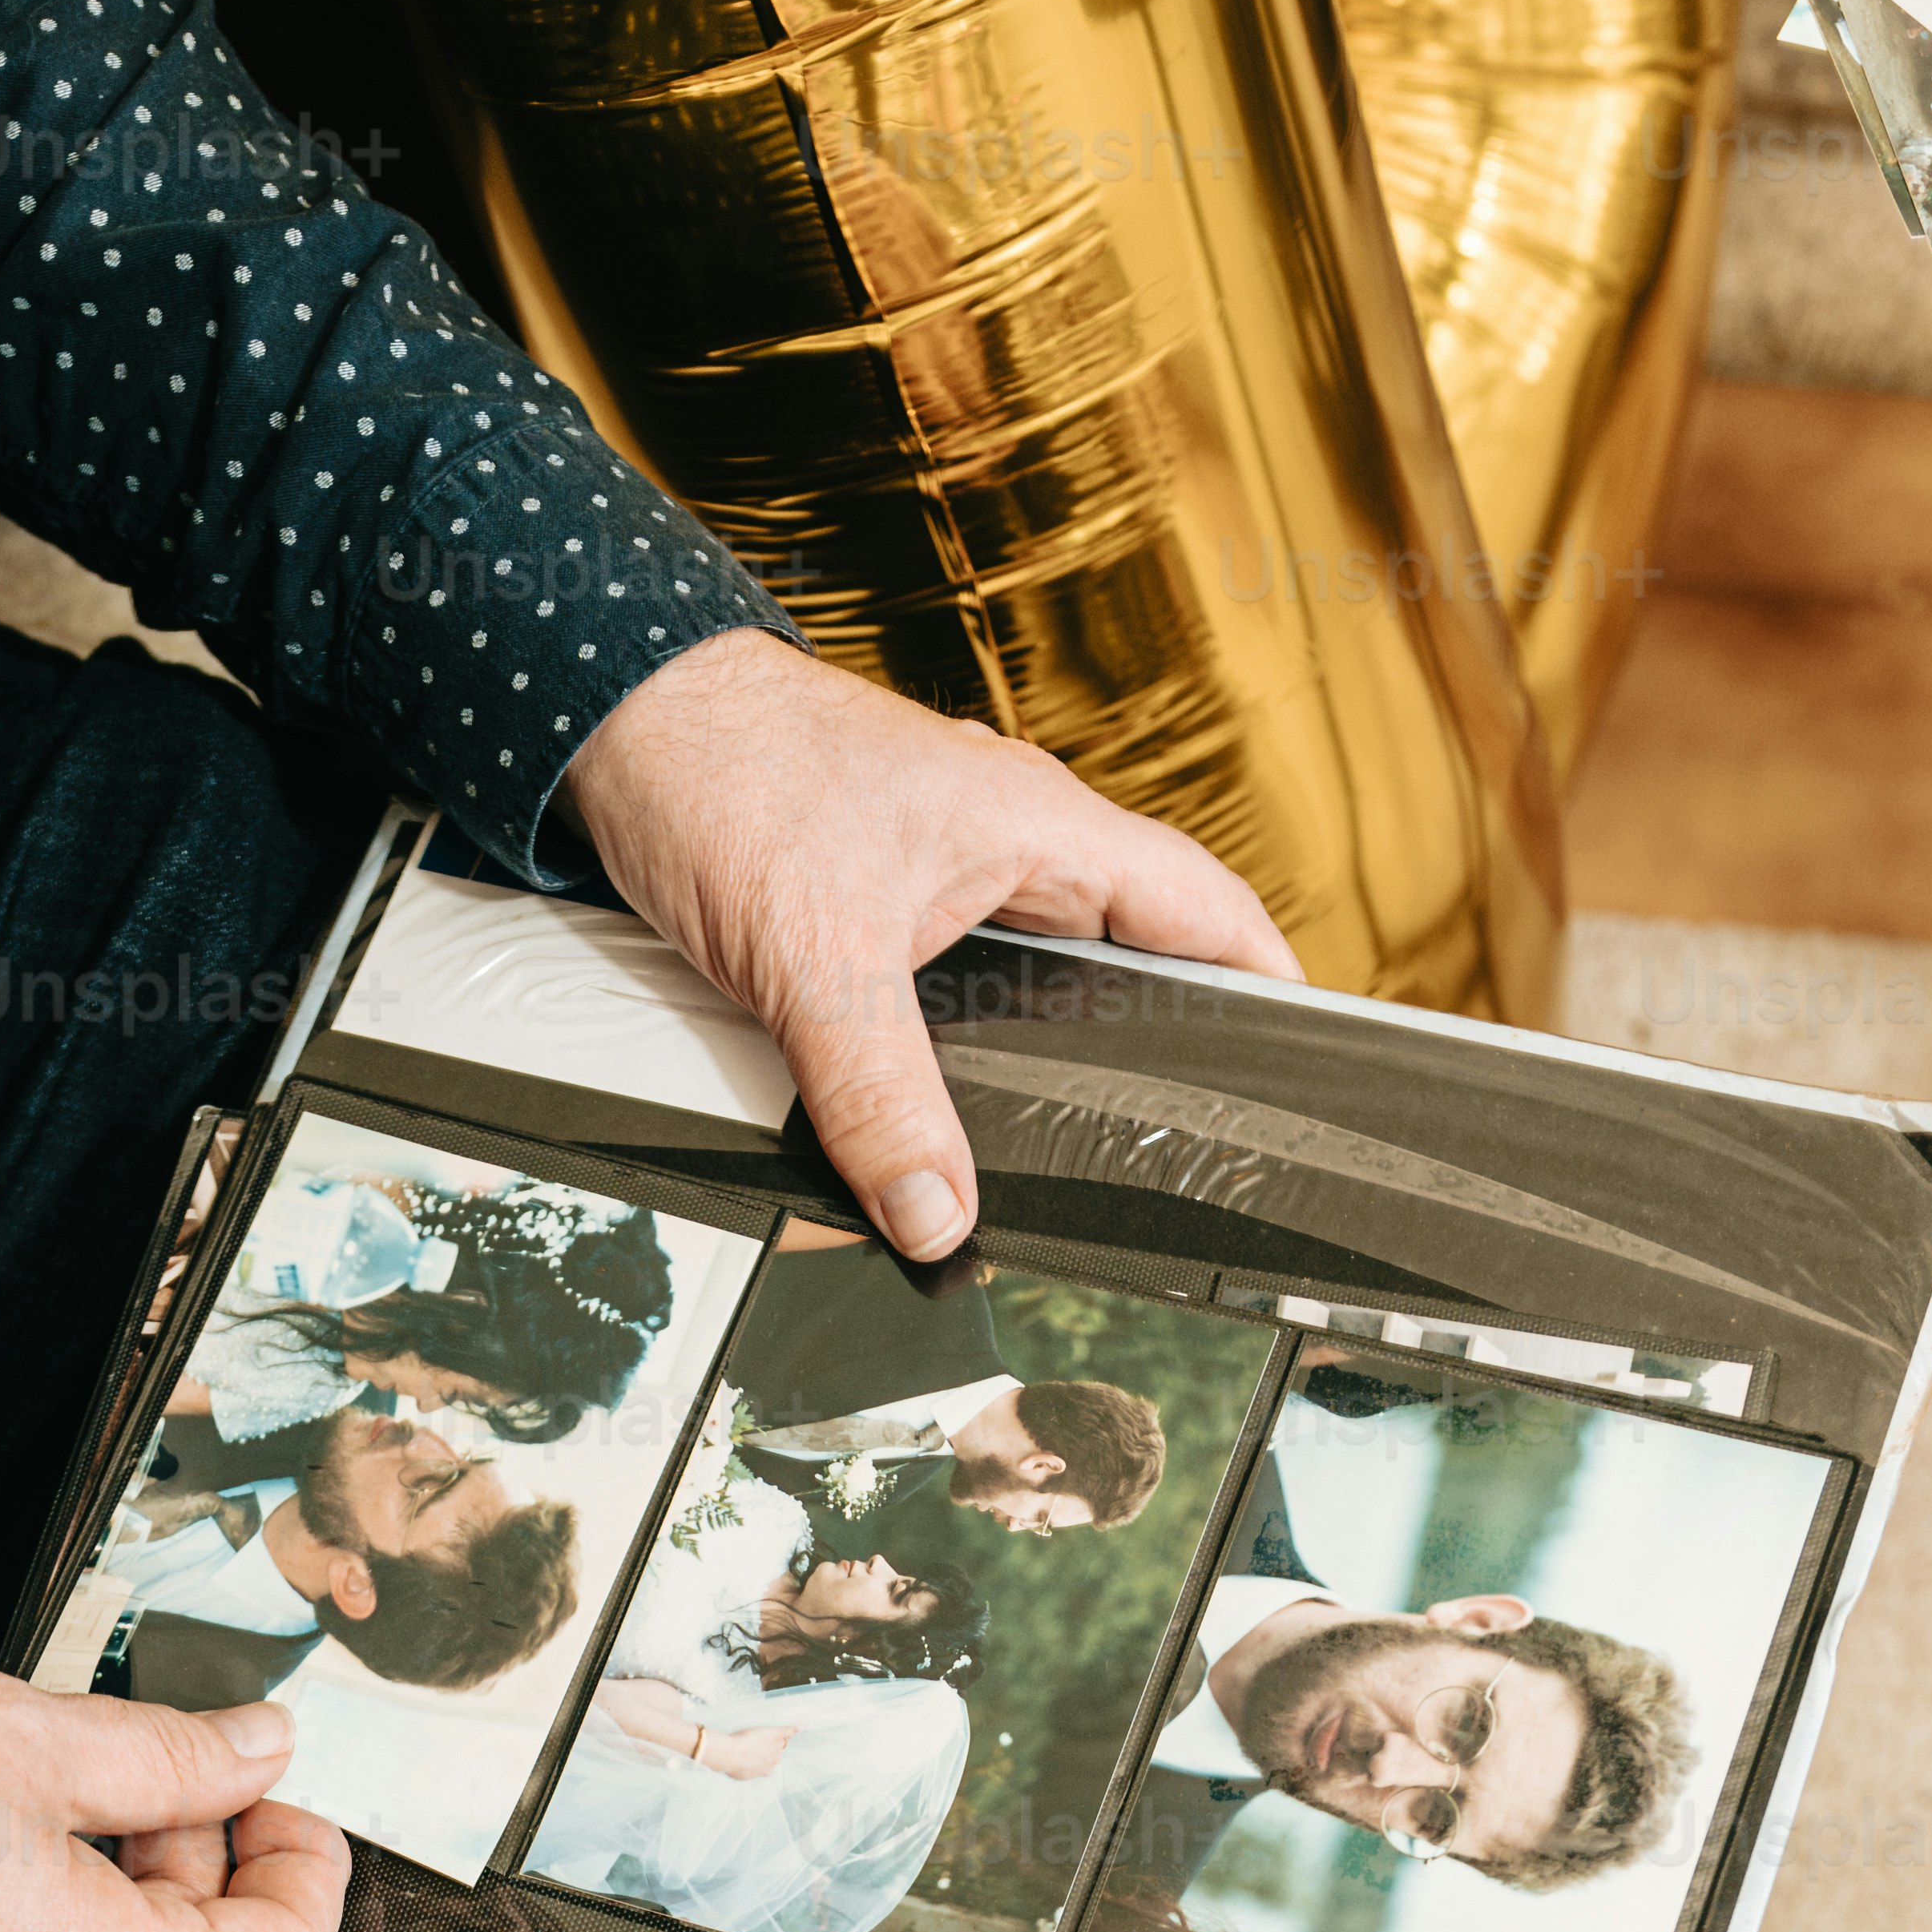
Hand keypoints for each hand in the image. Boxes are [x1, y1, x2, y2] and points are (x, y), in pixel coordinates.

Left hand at [560, 628, 1300, 1261]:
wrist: (616, 721)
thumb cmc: (726, 776)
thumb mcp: (815, 960)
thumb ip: (880, 1098)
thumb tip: (934, 1211)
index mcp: (1042, 830)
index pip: (1204, 911)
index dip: (1269, 985)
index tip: (1315, 1061)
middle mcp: (1009, 846)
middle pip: (1132, 957)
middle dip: (1166, 1043)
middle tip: (1197, 1133)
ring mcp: (947, 871)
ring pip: (1039, 978)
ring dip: (1056, 1046)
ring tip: (1086, 1136)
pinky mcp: (881, 899)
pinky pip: (957, 988)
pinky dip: (968, 1045)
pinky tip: (950, 1104)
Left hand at [706, 1723, 788, 1783]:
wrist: (731, 1754)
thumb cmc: (733, 1765)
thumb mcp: (741, 1774)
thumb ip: (749, 1771)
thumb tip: (749, 1768)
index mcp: (768, 1770)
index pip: (770, 1762)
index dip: (761, 1758)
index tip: (751, 1755)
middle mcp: (775, 1759)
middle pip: (775, 1752)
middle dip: (765, 1749)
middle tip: (750, 1746)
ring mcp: (775, 1746)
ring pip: (778, 1741)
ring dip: (770, 1739)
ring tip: (755, 1739)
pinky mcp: (773, 1733)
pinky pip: (787, 1731)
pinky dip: (794, 1729)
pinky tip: (800, 1727)